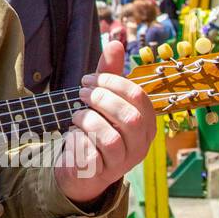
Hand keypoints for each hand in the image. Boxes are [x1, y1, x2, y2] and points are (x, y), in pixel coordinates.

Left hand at [54, 40, 155, 204]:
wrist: (81, 170)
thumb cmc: (95, 128)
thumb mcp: (103, 99)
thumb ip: (110, 73)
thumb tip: (114, 42)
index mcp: (147, 124)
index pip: (138, 97)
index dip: (112, 83)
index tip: (88, 79)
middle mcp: (141, 145)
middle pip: (129, 117)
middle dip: (100, 99)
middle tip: (81, 93)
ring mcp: (123, 163)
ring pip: (110, 138)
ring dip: (87, 120)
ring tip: (76, 116)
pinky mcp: (101, 175)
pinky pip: (90, 155)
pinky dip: (76, 140)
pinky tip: (72, 135)